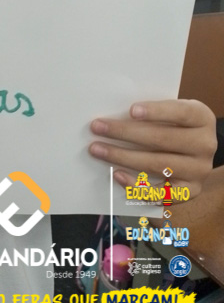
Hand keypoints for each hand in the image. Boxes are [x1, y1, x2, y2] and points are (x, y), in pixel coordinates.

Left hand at [89, 99, 216, 199]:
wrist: (198, 146)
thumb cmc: (176, 122)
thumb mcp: (173, 109)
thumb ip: (152, 110)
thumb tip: (114, 114)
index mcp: (201, 118)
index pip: (179, 112)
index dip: (156, 111)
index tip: (131, 110)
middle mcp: (205, 145)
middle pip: (162, 139)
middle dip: (125, 133)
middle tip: (97, 127)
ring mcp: (199, 170)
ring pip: (157, 164)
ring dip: (123, 157)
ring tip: (98, 149)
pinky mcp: (191, 190)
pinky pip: (161, 193)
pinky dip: (138, 186)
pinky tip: (117, 175)